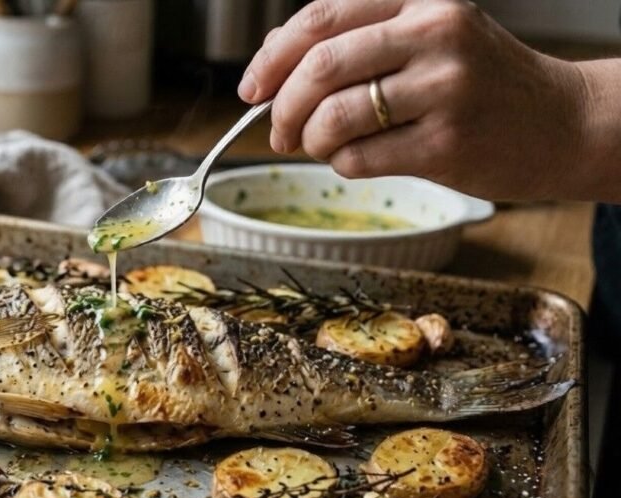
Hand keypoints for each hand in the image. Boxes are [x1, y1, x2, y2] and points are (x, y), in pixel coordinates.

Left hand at [239, 0, 604, 201]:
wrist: (562, 122)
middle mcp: (433, 37)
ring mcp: (444, 90)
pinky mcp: (447, 144)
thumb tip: (274, 63)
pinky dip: (341, 164)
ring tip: (321, 147)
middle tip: (279, 130)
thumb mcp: (428, 39)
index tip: (252, 89)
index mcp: (420, 3)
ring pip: (333, 118)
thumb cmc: (481, 83)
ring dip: (310, 141)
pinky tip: (356, 159)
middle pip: (319, 68)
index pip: (321, 20)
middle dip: (283, 108)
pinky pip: (359, 158)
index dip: (272, 57)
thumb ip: (358, 42)